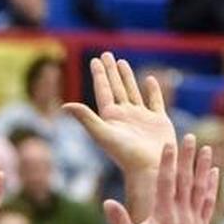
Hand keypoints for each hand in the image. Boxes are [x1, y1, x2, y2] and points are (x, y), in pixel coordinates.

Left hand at [63, 52, 175, 183]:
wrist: (150, 169)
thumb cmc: (125, 155)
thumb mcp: (103, 134)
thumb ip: (85, 118)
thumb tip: (64, 105)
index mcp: (111, 117)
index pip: (103, 90)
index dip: (99, 75)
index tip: (95, 59)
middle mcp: (125, 116)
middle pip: (116, 88)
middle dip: (111, 71)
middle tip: (106, 54)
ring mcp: (142, 118)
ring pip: (132, 92)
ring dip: (127, 77)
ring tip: (122, 62)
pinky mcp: (159, 121)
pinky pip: (155, 101)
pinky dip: (152, 90)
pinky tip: (149, 79)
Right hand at [103, 136, 217, 223]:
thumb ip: (120, 221)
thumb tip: (107, 202)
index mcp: (163, 215)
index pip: (166, 182)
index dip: (168, 161)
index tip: (170, 144)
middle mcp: (181, 215)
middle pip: (186, 180)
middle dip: (188, 157)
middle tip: (191, 137)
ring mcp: (193, 221)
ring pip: (201, 189)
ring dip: (204, 168)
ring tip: (208, 149)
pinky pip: (209, 204)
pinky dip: (212, 188)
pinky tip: (215, 175)